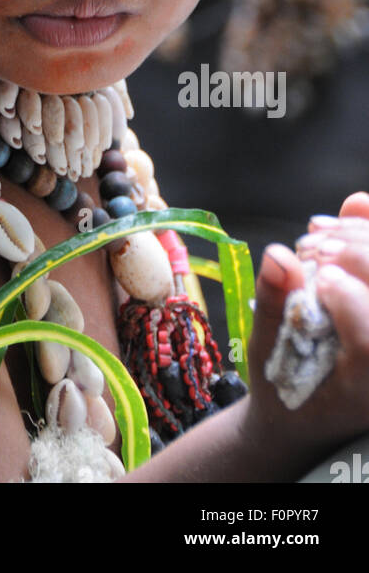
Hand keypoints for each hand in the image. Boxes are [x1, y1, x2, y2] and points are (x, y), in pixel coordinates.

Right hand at [243, 191, 368, 468]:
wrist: (307, 411)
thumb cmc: (283, 387)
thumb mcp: (264, 352)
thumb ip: (273, 305)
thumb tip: (279, 256)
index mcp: (363, 388)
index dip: (351, 300)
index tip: (318, 275)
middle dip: (356, 256)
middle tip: (312, 247)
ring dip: (362, 237)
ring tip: (320, 234)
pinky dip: (367, 229)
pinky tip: (349, 213)